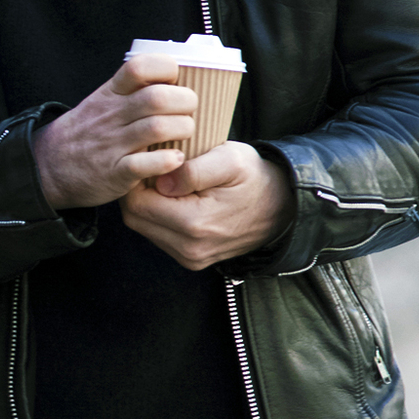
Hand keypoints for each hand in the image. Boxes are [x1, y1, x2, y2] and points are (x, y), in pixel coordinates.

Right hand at [33, 56, 195, 209]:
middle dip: (185, 102)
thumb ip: (131, 91)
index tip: (175, 79)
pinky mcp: (115, 173)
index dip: (165, 68)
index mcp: (111, 94)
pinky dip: (167, 161)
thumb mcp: (101, 102)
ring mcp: (112, 144)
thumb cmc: (86, 133)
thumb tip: (175, 77)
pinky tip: (175, 160)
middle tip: (189, 111)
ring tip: (185, 135)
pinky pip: (145, 164)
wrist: (47, 166)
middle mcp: (112, 115)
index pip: (139, 67)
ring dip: (182, 130)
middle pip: (157, 97)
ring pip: (156, 128)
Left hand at [121, 141, 294, 270]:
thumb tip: (160, 182)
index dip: (135, 177)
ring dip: (146, 204)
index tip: (146, 159)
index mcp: (194, 224)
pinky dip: (158, 216)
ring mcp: (190, 258)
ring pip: (143, 228)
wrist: (284, 209)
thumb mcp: (230, 160)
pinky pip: (158, 236)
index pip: (136, 202)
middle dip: (136, 191)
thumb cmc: (255, 178)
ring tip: (164, 181)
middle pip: (134, 218)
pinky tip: (173, 198)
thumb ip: (193, 170)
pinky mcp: (192, 260)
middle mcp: (189, 248)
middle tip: (152, 168)